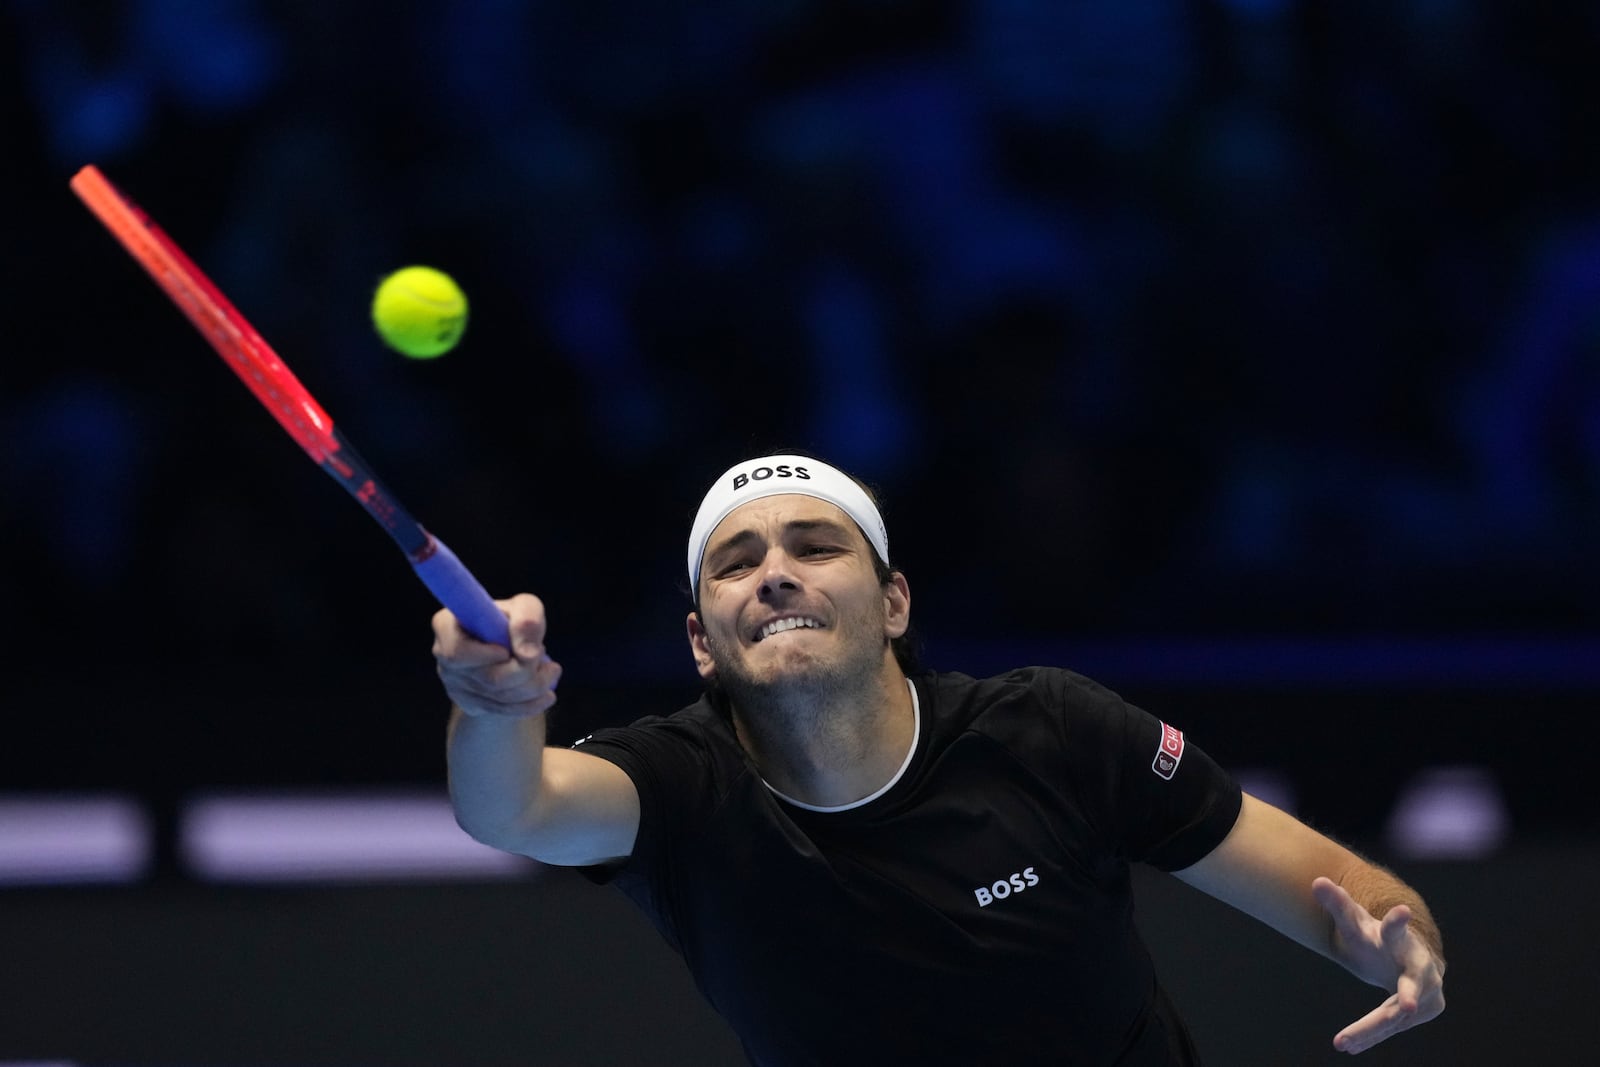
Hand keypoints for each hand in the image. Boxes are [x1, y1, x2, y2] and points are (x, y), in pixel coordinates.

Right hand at [433, 593, 561, 718]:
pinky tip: (547, 695)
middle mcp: (444, 657)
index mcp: (447, 626)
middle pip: (486, 677)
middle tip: (543, 655)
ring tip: (551, 670)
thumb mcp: (525, 608)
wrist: (511, 648)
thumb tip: (527, 653)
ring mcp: (455, 684)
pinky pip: (503, 711)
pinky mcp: (470, 703)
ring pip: (498, 697)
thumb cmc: (513, 622)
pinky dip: (530, 704)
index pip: (456, 651)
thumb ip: (527, 618)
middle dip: (524, 671)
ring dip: (533, 686)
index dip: (485, 656)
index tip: (506, 651)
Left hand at [1312, 876, 1445, 1053]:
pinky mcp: (1425, 1009)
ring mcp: (1425, 989)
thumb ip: (1337, 903)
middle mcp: (1418, 965)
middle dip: (1409, 994)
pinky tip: (1349, 1045)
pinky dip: (1371, 1035)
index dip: (1397, 921)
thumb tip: (1316, 881)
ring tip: (1344, 1042)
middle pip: (1410, 982)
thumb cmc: (1377, 936)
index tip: (1401, 912)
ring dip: (1371, 1028)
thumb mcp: (1355, 921)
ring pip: (1396, 1013)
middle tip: (1408, 1006)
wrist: (1407, 957)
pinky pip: (1393, 1026)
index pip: (1396, 928)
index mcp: (1398, 939)